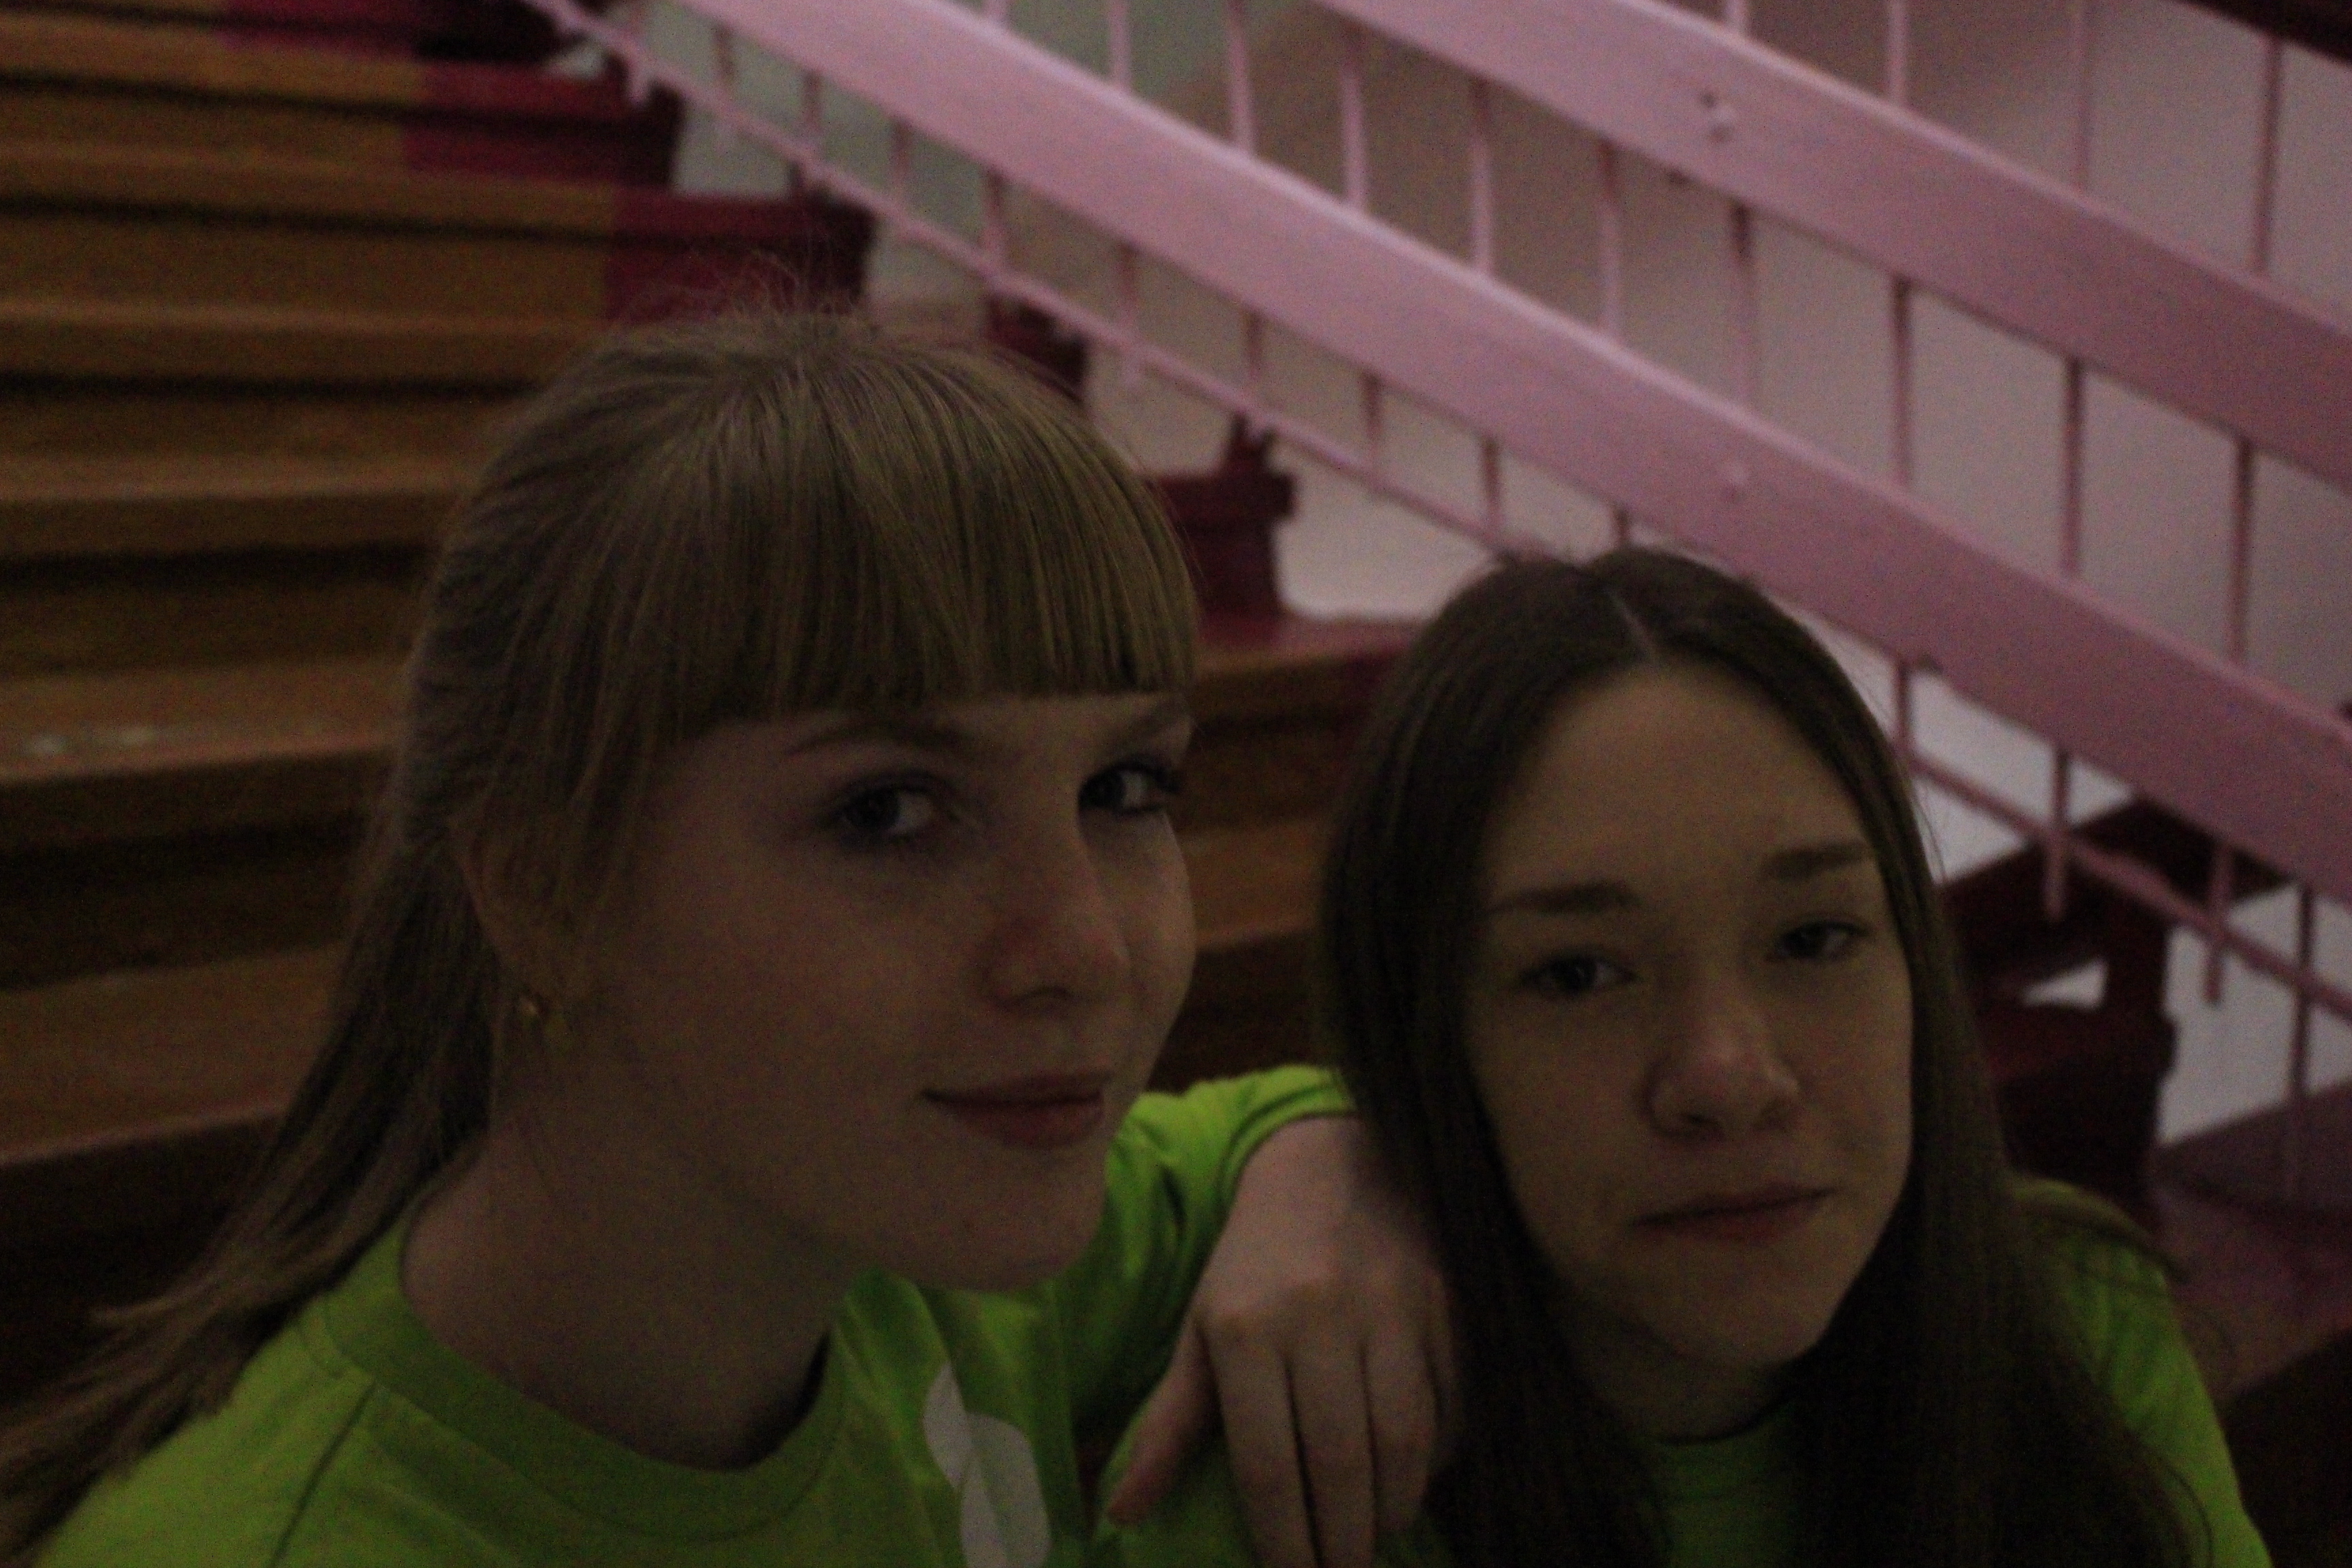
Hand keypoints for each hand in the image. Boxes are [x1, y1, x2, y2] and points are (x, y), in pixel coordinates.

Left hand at [1102, 1116, 1453, 1567]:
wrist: (1331, 1163)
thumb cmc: (1255, 1263)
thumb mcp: (1200, 1328)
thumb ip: (1169, 1423)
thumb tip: (1119, 1513)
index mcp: (1243, 1328)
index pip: (1268, 1463)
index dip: (1283, 1538)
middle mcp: (1317, 1315)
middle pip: (1341, 1461)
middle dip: (1342, 1540)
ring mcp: (1389, 1306)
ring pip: (1404, 1438)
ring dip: (1393, 1507)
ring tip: (1374, 1536)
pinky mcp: (1444, 1300)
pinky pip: (1451, 1401)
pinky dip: (1438, 1455)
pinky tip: (1413, 1478)